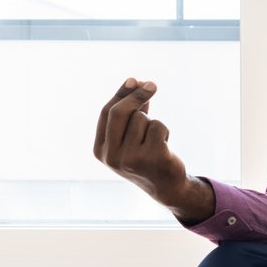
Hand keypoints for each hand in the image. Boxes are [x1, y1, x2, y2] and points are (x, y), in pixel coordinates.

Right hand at [92, 77, 189, 203]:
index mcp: (100, 150)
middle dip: (136, 95)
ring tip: (155, 140)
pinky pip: (158, 126)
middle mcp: (112, 156)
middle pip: (119, 113)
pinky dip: (164, 131)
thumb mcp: (131, 136)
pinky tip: (164, 146)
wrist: (165, 187)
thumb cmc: (146, 157)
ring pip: (142, 118)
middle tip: (152, 84)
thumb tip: (136, 82)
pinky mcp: (152, 157)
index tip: (134, 80)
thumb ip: (130, 112)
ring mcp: (130, 158)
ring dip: (153, 123)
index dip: (121, 94)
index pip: (106, 113)